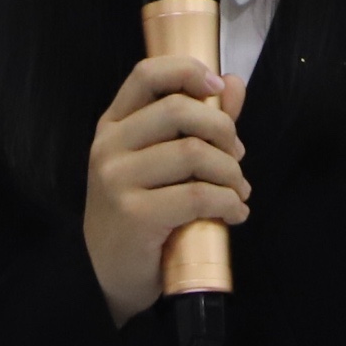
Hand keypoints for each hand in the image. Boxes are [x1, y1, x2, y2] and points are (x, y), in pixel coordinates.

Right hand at [83, 52, 249, 324]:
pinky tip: (235, 213)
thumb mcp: (160, 162)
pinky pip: (197, 196)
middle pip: (179, 110)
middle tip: (238, 155)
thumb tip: (233, 82)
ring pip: (194, 154)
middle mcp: (109, 146)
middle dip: (224, 130)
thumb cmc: (139, 212)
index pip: (146, 74)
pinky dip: (229, 203)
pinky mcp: (134, 215)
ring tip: (239, 191)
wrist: (106, 274)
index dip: (187, 71)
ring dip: (231, 173)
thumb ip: (197, 122)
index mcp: (113, 125)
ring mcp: (117, 180)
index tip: (218, 86)